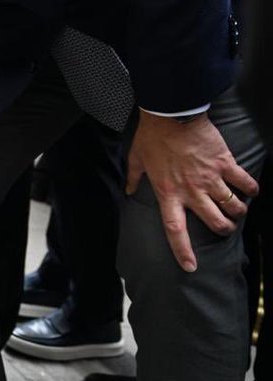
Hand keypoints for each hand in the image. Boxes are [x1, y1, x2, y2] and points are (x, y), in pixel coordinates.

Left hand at [127, 111, 258, 271]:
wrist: (171, 114)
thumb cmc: (152, 136)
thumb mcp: (136, 159)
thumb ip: (135, 178)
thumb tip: (129, 190)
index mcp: (168, 193)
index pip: (175, 229)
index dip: (183, 250)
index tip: (190, 266)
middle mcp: (191, 191)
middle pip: (214, 222)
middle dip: (223, 229)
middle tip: (224, 226)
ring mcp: (210, 179)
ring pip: (232, 206)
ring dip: (238, 211)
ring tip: (238, 209)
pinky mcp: (225, 164)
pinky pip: (244, 182)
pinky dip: (250, 189)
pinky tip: (251, 190)